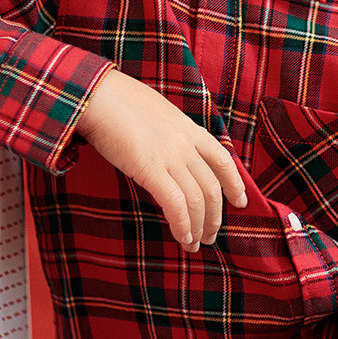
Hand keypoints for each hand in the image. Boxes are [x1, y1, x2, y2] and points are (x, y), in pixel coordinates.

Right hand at [76, 69, 245, 251]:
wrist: (96, 94)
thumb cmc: (118, 102)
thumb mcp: (157, 112)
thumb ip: (170, 132)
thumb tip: (169, 151)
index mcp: (189, 128)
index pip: (222, 159)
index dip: (235, 183)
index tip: (241, 202)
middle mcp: (186, 143)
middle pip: (212, 187)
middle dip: (215, 216)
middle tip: (210, 236)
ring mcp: (170, 155)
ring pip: (197, 199)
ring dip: (199, 226)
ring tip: (194, 244)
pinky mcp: (150, 168)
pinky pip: (175, 203)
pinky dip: (182, 224)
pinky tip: (182, 237)